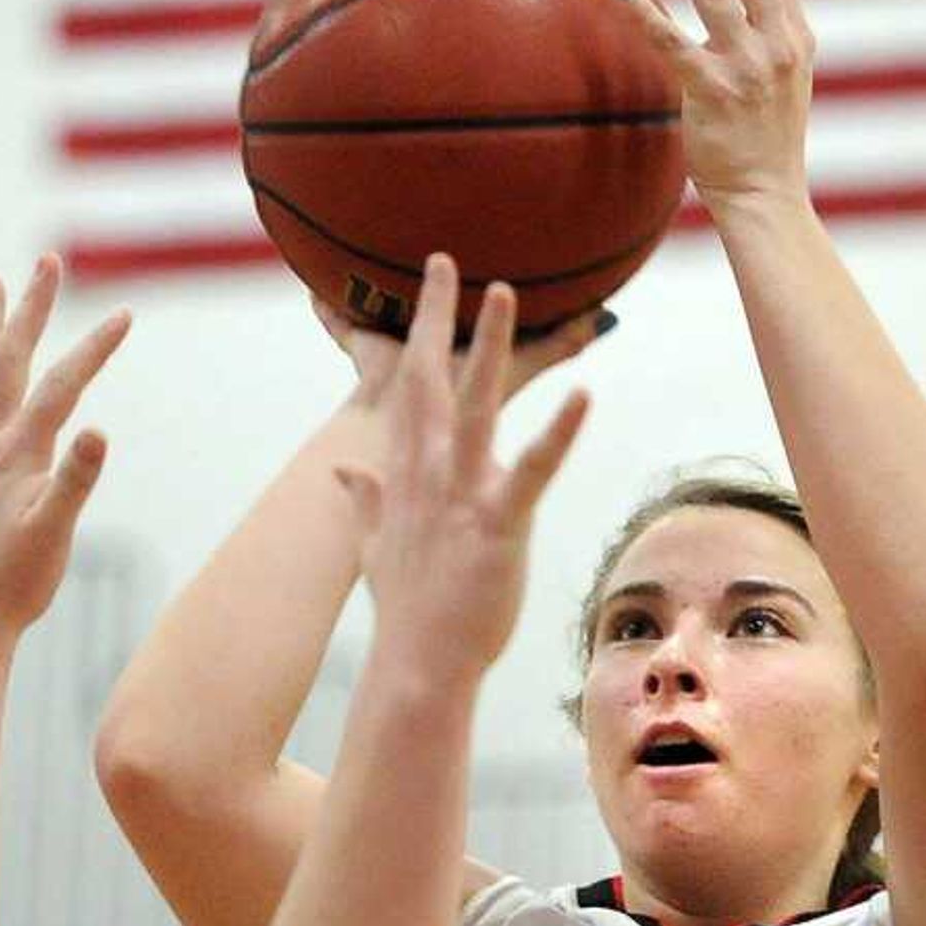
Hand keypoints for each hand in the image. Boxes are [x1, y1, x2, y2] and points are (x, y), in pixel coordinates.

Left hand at [0, 256, 130, 642]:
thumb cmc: (15, 582)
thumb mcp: (55, 533)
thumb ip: (75, 480)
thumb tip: (99, 431)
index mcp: (18, 452)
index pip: (62, 386)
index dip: (94, 349)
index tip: (125, 315)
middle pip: (11, 360)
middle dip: (30, 309)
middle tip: (45, 261)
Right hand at [334, 256, 588, 677]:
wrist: (420, 664)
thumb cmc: (409, 610)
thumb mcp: (376, 547)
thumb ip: (365, 502)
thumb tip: (343, 472)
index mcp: (406, 477)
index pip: (409, 393)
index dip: (417, 336)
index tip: (425, 288)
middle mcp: (429, 476)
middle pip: (432, 383)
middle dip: (437, 320)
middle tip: (446, 261)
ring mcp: (462, 497)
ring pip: (476, 409)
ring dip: (488, 349)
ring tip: (503, 294)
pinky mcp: (498, 525)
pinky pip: (532, 470)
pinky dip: (558, 434)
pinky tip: (582, 395)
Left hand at [618, 0, 813, 211]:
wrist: (765, 195)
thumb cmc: (766, 142)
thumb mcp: (782, 81)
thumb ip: (766, 38)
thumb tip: (736, 1)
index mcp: (795, 38)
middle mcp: (775, 45)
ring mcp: (745, 68)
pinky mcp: (711, 91)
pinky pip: (670, 39)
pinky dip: (643, 9)